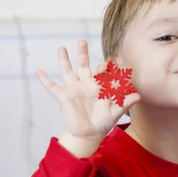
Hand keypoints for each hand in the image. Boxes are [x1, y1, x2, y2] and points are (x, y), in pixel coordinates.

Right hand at [36, 40, 140, 155]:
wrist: (88, 135)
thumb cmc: (103, 122)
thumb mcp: (115, 112)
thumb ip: (125, 103)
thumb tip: (139, 96)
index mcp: (99, 86)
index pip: (101, 72)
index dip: (105, 67)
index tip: (108, 63)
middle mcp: (86, 84)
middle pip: (83, 65)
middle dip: (83, 53)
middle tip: (82, 41)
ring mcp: (74, 90)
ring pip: (67, 72)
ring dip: (64, 60)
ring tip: (61, 48)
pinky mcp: (64, 97)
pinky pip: (53, 88)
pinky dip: (45, 81)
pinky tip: (38, 71)